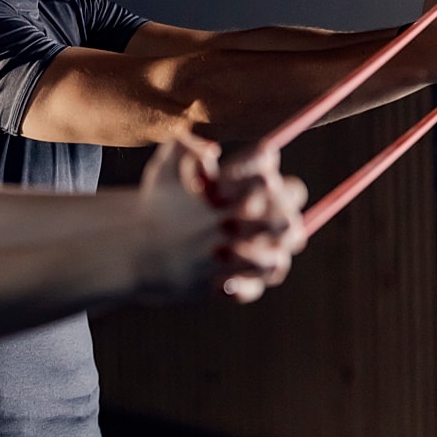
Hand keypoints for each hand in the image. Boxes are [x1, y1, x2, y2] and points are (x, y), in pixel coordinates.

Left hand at [136, 133, 305, 304]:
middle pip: (291, 207)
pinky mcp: (244, 279)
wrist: (145, 243)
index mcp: (245, 181)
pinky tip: (218, 283)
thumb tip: (207, 153)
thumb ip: (181, 150)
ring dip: (258, 252)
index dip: (254, 167)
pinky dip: (242, 286)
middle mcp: (261, 213)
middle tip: (241, 208)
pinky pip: (256, 286)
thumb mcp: (163, 172)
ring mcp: (256, 248)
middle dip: (274, 206)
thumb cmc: (163, 199)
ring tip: (220, 250)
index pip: (266, 166)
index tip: (224, 175)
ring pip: (281, 250)